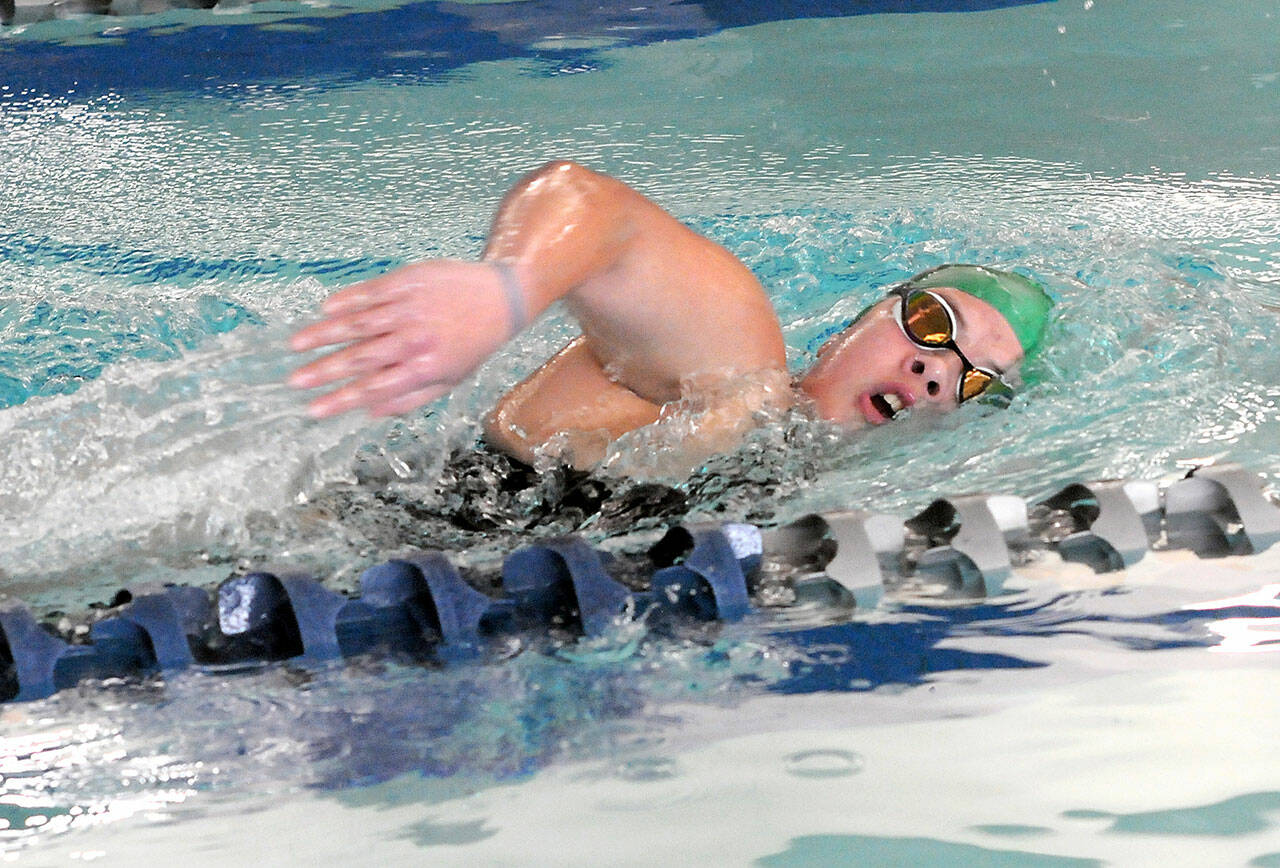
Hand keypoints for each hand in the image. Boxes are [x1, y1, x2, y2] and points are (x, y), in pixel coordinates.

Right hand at [288, 260, 518, 417]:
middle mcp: (415, 339)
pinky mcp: (409, 281)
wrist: (503, 298)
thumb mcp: (451, 380)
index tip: (313, 410)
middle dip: (323, 371)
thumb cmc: (474, 344)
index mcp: (425, 368)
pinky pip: (371, 292)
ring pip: (359, 323)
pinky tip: (324, 310)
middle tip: (294, 381)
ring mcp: (410, 308)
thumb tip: (369, 411)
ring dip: (324, 334)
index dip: (341, 400)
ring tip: (296, 345)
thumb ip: (410, 398)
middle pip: (360, 358)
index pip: (374, 388)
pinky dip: (346, 300)